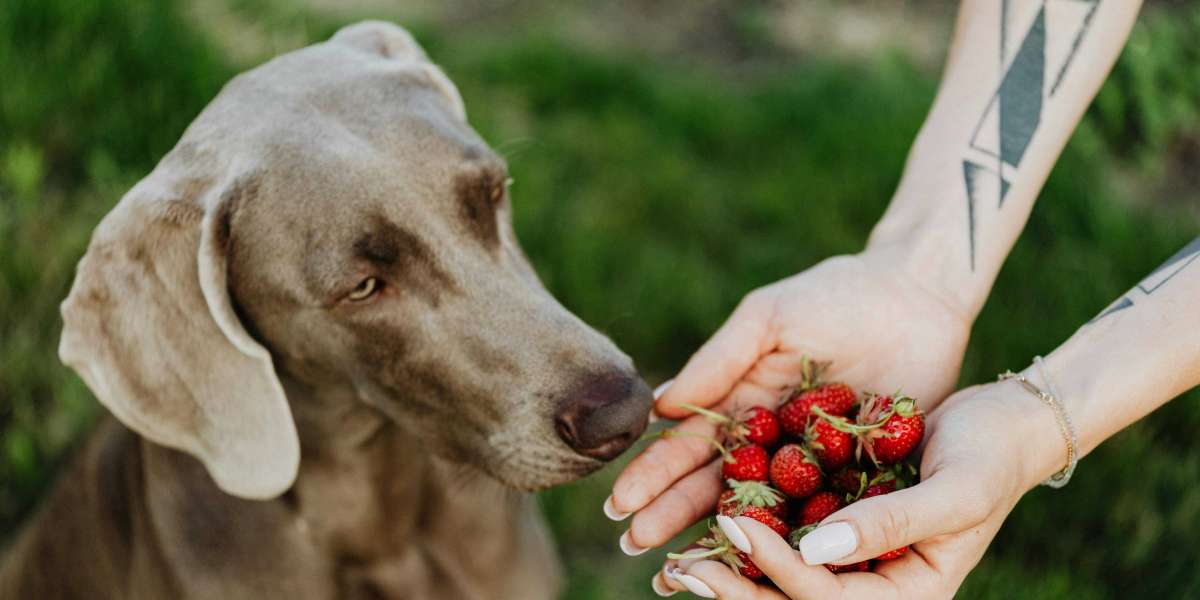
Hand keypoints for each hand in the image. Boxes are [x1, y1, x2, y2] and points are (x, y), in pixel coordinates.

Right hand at [608, 250, 972, 555]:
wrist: (918, 295)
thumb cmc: (836, 296)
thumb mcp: (769, 319)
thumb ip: (719, 360)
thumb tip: (659, 406)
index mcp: (741, 404)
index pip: (688, 447)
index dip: (653, 476)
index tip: (620, 506)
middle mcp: (769, 442)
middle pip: (713, 488)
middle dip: (671, 517)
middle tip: (634, 548)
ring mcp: (813, 466)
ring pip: (761, 514)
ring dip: (722, 542)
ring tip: (681, 573)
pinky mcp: (860, 479)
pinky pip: (824, 516)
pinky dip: (796, 544)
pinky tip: (767, 570)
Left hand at [659, 381, 1060, 598]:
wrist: (1000, 424)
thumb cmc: (990, 458)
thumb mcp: (955, 493)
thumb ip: (890, 525)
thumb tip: (816, 551)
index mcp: (907, 596)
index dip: (780, 574)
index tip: (737, 531)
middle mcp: (871, 585)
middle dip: (737, 591)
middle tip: (681, 570)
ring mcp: (849, 558)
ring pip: (780, 578)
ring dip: (729, 573)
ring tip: (673, 561)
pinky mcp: (833, 524)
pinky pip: (783, 538)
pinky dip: (746, 536)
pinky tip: (705, 519)